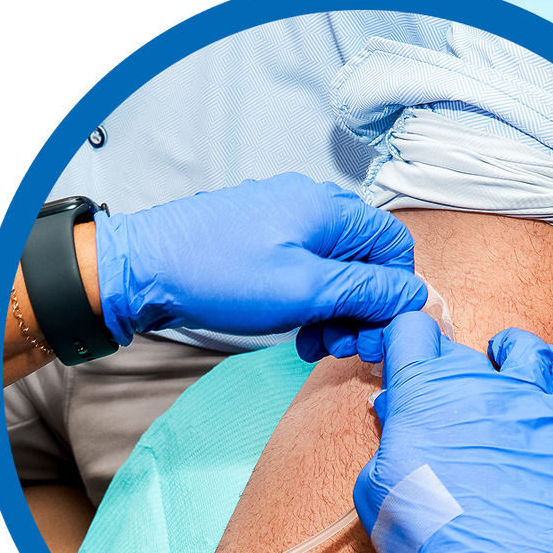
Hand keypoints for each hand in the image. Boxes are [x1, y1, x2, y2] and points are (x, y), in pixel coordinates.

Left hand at [90, 173, 425, 357]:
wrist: (137, 269)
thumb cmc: (218, 275)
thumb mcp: (305, 292)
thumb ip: (368, 294)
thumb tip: (416, 297)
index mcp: (332, 209)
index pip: (396, 247)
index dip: (397, 293)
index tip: (381, 333)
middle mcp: (313, 204)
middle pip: (366, 258)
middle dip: (363, 308)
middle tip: (344, 349)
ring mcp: (283, 216)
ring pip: (334, 266)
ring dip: (335, 309)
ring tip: (314, 346)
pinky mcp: (258, 234)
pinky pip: (304, 265)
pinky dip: (308, 298)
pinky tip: (293, 329)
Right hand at [354, 312, 552, 552]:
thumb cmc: (429, 546)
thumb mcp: (379, 486)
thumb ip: (390, 435)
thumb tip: (396, 407)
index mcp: (424, 394)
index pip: (411, 330)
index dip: (405, 342)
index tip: (406, 356)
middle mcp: (478, 383)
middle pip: (459, 349)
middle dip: (444, 368)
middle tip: (442, 399)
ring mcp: (528, 398)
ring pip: (515, 349)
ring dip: (500, 355)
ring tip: (494, 367)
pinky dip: (541, 366)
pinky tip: (530, 376)